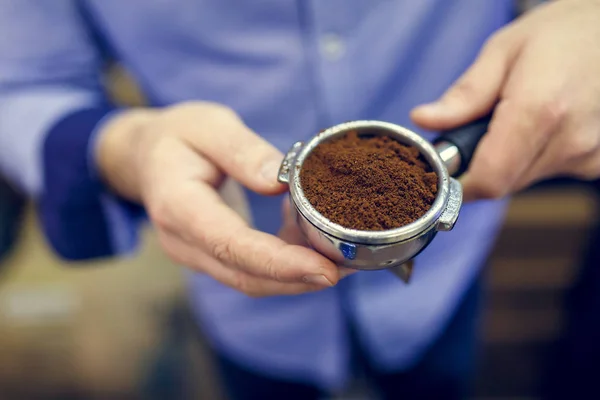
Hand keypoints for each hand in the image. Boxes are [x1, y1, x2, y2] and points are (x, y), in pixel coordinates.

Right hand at [96, 102, 342, 296]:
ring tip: (339, 262)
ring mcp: (194, 253)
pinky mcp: (210, 255)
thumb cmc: (178, 136)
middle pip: (243, 274)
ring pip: (249, 279)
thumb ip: (242, 151)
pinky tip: (311, 245)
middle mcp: (182, 241)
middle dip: (296, 279)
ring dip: (295, 278)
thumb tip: (281, 183)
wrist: (146, 156)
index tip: (323, 269)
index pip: (230, 244)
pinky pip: (249, 269)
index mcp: (178, 205)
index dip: (278, 262)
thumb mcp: (209, 125)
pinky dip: (284, 264)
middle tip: (345, 270)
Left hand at [411, 0, 599, 200]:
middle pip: (503, 182)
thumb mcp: (504, 50)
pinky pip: (547, 172)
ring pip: (523, 179)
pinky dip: (533, 156)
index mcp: (540, 110)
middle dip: (480, 164)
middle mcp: (569, 140)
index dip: (459, 183)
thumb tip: (424, 120)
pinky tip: (542, 124)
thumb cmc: (563, 32)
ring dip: (507, 159)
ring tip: (516, 117)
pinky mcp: (596, 163)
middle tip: (480, 127)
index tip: (444, 170)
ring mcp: (588, 155)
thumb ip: (464, 94)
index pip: (489, 180)